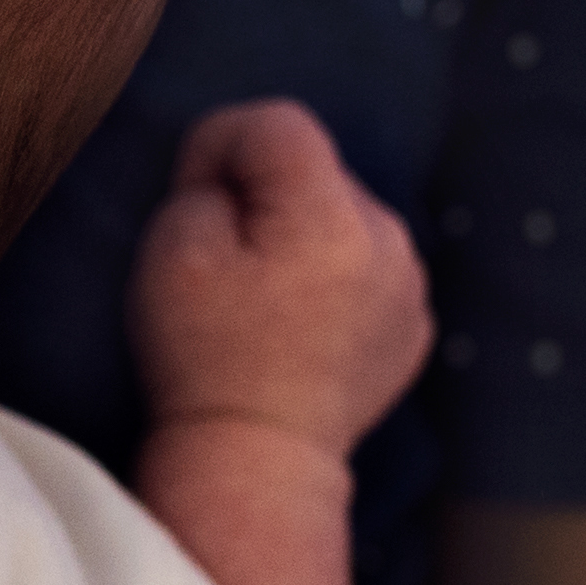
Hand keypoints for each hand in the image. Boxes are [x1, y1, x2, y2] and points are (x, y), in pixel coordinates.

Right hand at [125, 99, 427, 456]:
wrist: (255, 461)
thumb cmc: (202, 358)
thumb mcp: (171, 250)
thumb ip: (205, 184)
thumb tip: (236, 175)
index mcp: (331, 217)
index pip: (277, 123)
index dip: (221, 145)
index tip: (192, 195)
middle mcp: (389, 240)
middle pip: (316, 168)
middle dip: (266, 194)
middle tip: (224, 259)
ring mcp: (410, 286)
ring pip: (346, 216)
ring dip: (303, 234)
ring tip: (263, 298)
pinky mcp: (414, 325)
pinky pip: (369, 268)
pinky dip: (334, 280)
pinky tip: (297, 327)